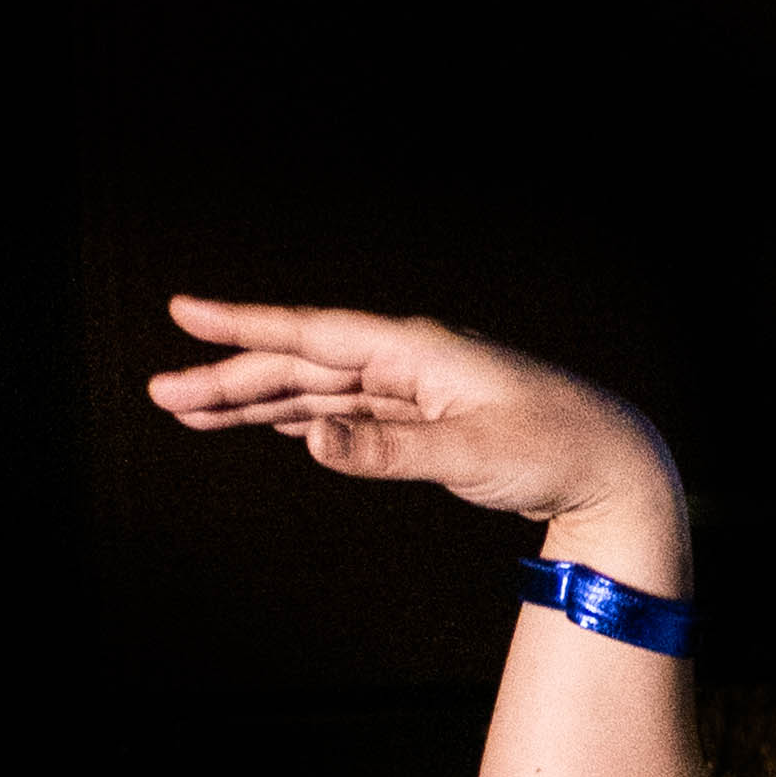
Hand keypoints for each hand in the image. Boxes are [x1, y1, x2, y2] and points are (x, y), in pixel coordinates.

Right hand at [148, 296, 678, 552]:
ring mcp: (413, 387)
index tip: (184, 315)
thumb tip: (312, 439)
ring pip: (317, 390)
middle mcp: (407, 360)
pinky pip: (347, 411)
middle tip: (164, 394)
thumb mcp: (473, 455)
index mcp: (415, 351)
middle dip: (231, 378)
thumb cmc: (553, 451)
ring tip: (193, 412)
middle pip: (301, 364)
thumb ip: (388, 449)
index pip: (313, 334)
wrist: (611, 462)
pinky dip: (303, 417)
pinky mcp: (422, 417)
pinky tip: (272, 422)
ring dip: (256, 402)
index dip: (244, 326)